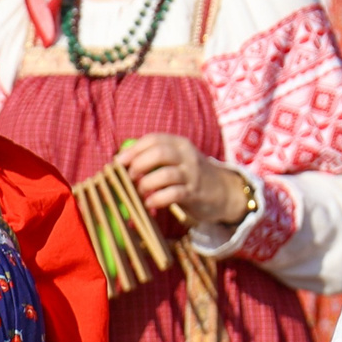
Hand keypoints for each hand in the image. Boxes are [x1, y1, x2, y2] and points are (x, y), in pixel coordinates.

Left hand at [118, 134, 248, 229]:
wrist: (223, 191)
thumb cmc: (188, 175)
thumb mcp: (174, 160)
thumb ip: (152, 157)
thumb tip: (119, 161)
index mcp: (179, 144)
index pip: (153, 139)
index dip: (133, 150)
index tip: (118, 162)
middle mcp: (187, 156)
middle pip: (159, 153)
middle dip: (139, 164)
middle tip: (130, 177)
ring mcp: (192, 175)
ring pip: (166, 174)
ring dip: (147, 183)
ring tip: (140, 190)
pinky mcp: (195, 193)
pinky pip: (174, 194)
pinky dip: (157, 198)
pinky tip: (150, 202)